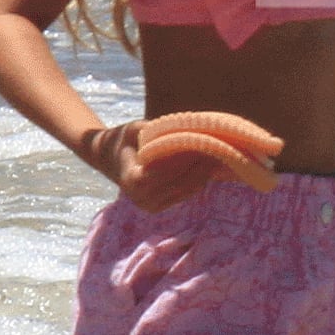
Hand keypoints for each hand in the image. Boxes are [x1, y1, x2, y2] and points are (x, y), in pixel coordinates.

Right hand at [96, 110, 285, 210]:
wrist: (109, 158)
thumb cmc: (124, 139)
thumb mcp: (136, 129)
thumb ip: (158, 131)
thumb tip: (189, 128)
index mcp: (133, 181)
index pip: (168, 170)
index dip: (188, 158)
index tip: (207, 144)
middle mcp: (143, 199)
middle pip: (183, 181)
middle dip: (204, 164)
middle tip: (226, 148)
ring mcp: (153, 206)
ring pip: (189, 188)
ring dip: (207, 172)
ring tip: (225, 154)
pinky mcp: (162, 206)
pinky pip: (188, 192)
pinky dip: (201, 178)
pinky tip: (214, 164)